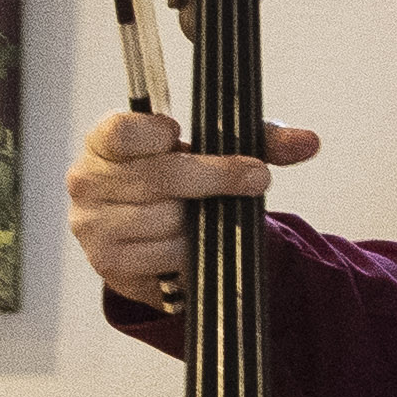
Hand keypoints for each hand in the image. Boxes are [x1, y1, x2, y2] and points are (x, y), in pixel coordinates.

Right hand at [67, 98, 317, 304]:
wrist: (146, 237)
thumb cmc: (175, 181)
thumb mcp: (209, 152)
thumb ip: (256, 141)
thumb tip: (309, 142)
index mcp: (103, 143)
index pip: (123, 131)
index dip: (157, 133)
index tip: (182, 135)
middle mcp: (87, 182)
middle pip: (161, 177)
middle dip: (216, 178)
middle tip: (255, 178)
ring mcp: (94, 227)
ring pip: (167, 221)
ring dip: (201, 222)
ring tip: (208, 217)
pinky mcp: (110, 265)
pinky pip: (166, 257)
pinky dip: (189, 252)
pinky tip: (194, 244)